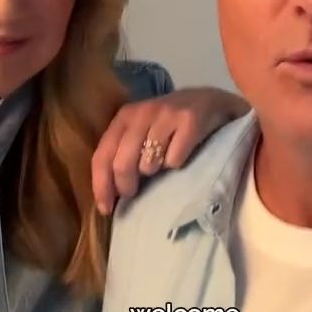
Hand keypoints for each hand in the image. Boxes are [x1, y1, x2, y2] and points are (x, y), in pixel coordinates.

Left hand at [91, 87, 248, 213]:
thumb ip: (123, 154)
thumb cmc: (170, 125)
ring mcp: (166, 115)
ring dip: (155, 171)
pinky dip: (177, 164)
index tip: (106, 209)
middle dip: (126, 186)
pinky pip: (174, 160)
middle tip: (134, 193)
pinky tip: (183, 154)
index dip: (101, 186)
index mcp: (124, 116)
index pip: (103, 155)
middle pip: (122, 163)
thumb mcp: (141, 131)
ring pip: (148, 164)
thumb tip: (109, 195)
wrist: (209, 101)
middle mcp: (142, 112)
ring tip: (163, 162)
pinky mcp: (190, 121)